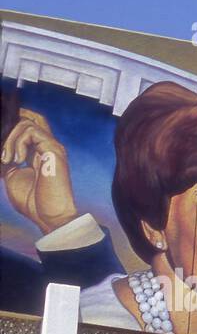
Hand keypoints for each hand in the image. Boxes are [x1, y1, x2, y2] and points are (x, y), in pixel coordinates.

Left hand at [1, 109, 78, 234]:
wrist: (49, 216)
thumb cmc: (33, 202)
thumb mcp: (12, 176)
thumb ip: (8, 159)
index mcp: (39, 154)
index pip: (28, 129)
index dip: (12, 127)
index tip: (1, 145)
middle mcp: (47, 148)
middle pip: (33, 117)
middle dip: (12, 123)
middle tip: (4, 147)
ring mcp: (52, 147)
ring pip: (27, 123)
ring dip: (10, 139)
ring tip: (7, 159)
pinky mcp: (54, 149)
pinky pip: (31, 131)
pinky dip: (18, 142)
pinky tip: (18, 160)